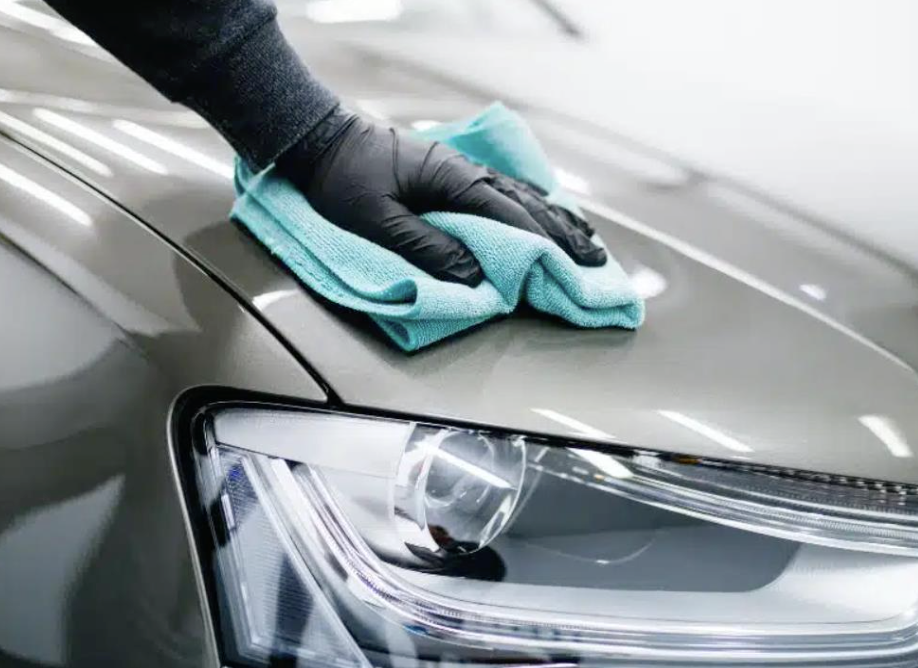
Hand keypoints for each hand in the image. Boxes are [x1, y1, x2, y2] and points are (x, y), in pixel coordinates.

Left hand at [282, 107, 605, 285]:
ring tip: (588, 246)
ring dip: (558, 224)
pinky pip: (508, 196)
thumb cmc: (342, 180)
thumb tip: (475, 277)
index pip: (508, 217)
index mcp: (453, 180)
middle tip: (596, 265)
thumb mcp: (376, 221)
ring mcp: (464, 174)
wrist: (321, 140)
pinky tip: (551, 218)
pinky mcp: (455, 179)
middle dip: (563, 238)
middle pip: (527, 208)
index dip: (541, 246)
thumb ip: (426, 248)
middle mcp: (467, 173)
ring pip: (523, 200)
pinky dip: (536, 210)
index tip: (570, 270)